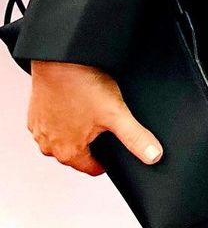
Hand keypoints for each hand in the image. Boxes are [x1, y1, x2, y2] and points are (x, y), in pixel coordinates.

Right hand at [28, 60, 161, 176]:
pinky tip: (73, 101)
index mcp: (69, 153)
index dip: (108, 159)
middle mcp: (50, 147)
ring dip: (74, 129)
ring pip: (62, 138)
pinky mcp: (34, 115)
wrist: (60, 59)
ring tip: (88, 108)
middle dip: (91, 142)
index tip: (114, 146)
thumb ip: (135, 137)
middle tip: (103, 120)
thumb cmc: (83, 85)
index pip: (92, 168)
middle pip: (77, 154)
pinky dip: (61, 116)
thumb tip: (153, 156)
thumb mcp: (116, 113)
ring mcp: (40, 131)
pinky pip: (51, 122)